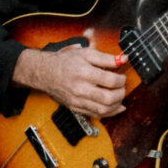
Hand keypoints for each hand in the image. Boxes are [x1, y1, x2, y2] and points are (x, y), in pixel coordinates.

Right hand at [12, 36, 128, 118]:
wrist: (44, 72)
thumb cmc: (64, 62)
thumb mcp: (86, 53)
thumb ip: (106, 57)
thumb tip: (123, 59)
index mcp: (84, 73)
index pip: (110, 81)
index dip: (121, 80)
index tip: (122, 77)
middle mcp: (80, 89)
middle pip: (108, 99)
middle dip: (121, 94)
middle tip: (122, 88)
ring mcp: (77, 101)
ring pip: (103, 110)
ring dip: (116, 105)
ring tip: (119, 97)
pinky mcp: (75, 108)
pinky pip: (95, 115)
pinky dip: (108, 113)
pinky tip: (115, 107)